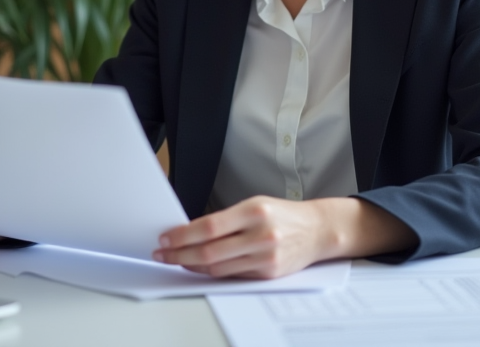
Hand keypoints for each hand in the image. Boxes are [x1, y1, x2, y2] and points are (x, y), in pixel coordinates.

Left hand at [153, 196, 418, 278]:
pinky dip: (212, 272)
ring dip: (191, 265)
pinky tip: (199, 267)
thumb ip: (226, 219)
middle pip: (209, 251)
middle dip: (179, 254)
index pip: (209, 226)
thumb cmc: (282, 215)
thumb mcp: (255, 204)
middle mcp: (260, 234)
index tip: (165, 237)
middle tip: (162, 253)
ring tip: (176, 260)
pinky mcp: (268, 273)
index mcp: (254, 211)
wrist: (317, 230)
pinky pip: (232, 275)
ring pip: (217, 267)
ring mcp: (265, 257)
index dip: (182, 235)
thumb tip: (190, 231)